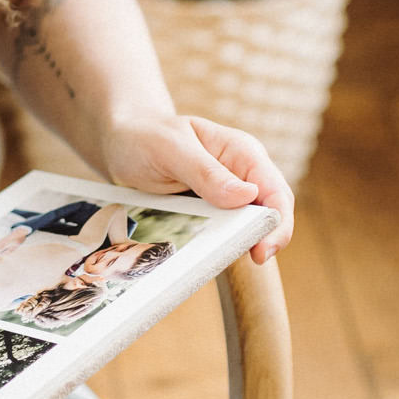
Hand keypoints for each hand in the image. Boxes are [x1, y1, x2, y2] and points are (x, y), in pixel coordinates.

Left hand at [99, 113, 294, 264]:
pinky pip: (220, 234)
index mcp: (242, 153)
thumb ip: (204, 170)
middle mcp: (241, 176)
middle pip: (268, 215)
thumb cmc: (146, 136)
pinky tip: (201, 257)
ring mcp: (226, 197)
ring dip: (236, 245)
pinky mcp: (209, 213)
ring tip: (218, 260)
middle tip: (248, 262)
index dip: (277, 223)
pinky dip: (215, 246)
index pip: (275, 191)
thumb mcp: (170, 148)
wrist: (121, 141)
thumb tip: (247, 196)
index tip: (263, 251)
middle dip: (261, 240)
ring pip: (245, 229)